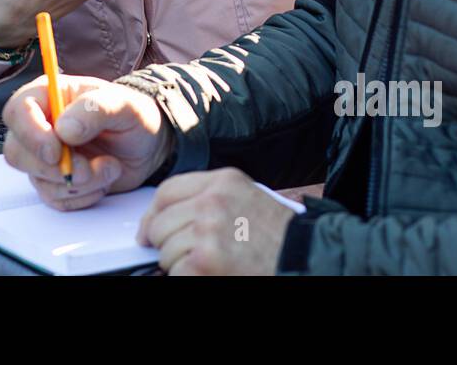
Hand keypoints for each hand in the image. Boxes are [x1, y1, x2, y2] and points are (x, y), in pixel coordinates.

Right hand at [2, 75, 174, 209]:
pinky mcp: (55, 182)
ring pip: (37, 179)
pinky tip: (103, 180)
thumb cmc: (134, 116)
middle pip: (16, 152)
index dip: (30, 134)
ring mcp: (45, 156)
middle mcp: (41, 126)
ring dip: (77, 183)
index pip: (16, 111)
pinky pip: (55, 199)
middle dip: (53, 168)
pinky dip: (82, 196)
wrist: (148, 146)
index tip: (56, 150)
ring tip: (109, 168)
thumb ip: (95, 109)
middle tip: (88, 168)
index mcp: (49, 96)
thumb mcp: (125, 105)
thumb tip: (63, 129)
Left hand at [136, 168, 295, 274]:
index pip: (167, 191)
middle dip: (166, 243)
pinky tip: (208, 273)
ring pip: (165, 251)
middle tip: (184, 255)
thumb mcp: (248, 198)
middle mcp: (212, 201)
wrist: (307, 257)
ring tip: (208, 264)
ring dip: (180, 264)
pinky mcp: (205, 260)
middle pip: (160, 222)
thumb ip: (210, 199)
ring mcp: (207, 230)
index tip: (149, 229)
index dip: (153, 214)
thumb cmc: (282, 236)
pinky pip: (175, 271)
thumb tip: (171, 217)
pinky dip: (186, 276)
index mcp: (222, 181)